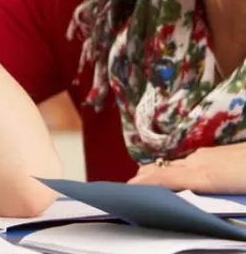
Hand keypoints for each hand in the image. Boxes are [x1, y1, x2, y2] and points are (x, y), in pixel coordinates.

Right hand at [128, 143, 245, 192]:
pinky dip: (174, 171)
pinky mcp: (217, 153)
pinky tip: (178, 178)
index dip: (141, 184)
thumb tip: (187, 201)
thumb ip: (208, 197)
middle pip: (163, 169)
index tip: (122, 192)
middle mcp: (200, 161)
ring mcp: (208, 154)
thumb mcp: (231, 191)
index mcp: (204, 175)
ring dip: (158, 175)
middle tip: (126, 193)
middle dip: (142, 179)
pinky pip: (187, 162)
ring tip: (144, 187)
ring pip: (175, 164)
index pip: (163, 178)